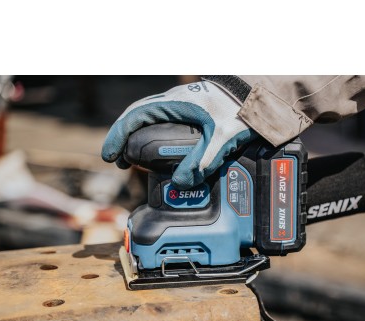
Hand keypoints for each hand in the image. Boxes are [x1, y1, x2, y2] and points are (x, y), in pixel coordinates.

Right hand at [101, 81, 257, 188]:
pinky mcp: (186, 109)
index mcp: (174, 103)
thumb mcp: (222, 137)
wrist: (254, 94)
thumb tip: (180, 182)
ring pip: (147, 117)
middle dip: (122, 138)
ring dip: (135, 135)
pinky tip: (154, 148)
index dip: (118, 135)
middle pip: (136, 116)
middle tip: (119, 162)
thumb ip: (203, 160)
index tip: (110, 155)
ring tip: (131, 158)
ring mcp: (179, 104)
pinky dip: (150, 133)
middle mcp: (172, 101)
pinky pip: (160, 120)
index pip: (135, 116)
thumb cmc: (239, 109)